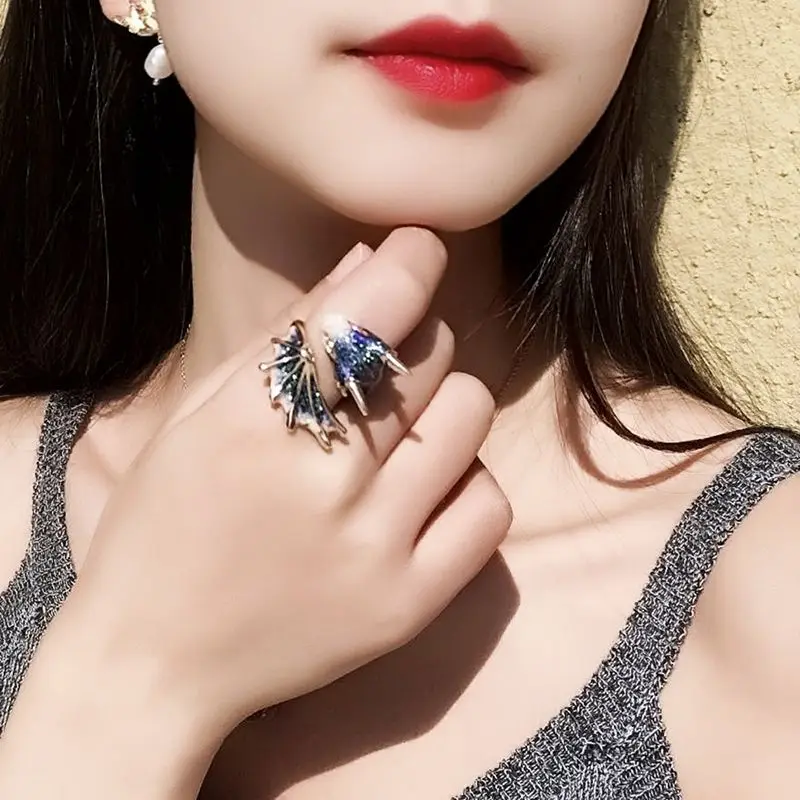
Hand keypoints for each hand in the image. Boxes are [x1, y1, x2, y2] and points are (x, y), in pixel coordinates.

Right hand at [67, 227, 511, 739]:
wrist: (156, 663)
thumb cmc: (161, 527)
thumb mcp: (197, 416)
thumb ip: (284, 334)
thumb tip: (370, 259)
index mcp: (253, 425)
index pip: (369, 310)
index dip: (411, 261)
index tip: (419, 250)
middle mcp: (325, 483)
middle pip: (429, 357)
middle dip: (412, 342)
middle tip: (379, 369)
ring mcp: (377, 549)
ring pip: (470, 417)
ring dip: (441, 407)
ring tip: (397, 438)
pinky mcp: (411, 603)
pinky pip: (489, 505)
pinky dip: (464, 483)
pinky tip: (422, 494)